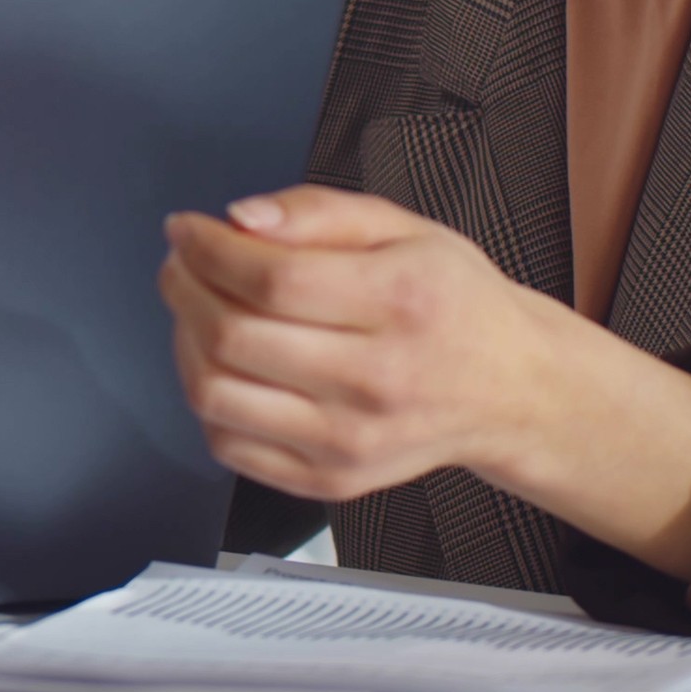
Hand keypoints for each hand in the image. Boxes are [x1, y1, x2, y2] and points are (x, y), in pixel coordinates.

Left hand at [158, 185, 574, 502]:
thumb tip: (240, 218)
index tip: (186, 229)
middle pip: (235, 338)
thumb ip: (318, 212)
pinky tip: (221, 362)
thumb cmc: (453, 303)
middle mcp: (378, 380)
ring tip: (194, 308)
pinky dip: (206, 398)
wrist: (509, 390)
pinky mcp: (332, 479)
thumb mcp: (404, 229)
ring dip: (184, 341)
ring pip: (218, 396)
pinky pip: (229, 446)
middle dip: (185, 287)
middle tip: (181, 264)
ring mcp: (352, 441)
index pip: (272, 280)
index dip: (208, 249)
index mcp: (402, 302)